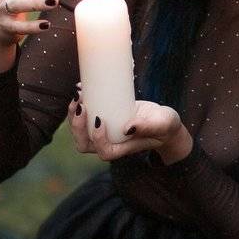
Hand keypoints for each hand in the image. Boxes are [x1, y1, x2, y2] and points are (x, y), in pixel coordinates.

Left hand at [68, 82, 190, 163]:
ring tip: (78, 94)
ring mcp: (104, 132)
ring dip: (74, 114)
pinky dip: (79, 103)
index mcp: (122, 149)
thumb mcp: (162, 123)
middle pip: (84, 143)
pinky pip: (84, 116)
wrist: (162, 120)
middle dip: (77, 125)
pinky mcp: (102, 118)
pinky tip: (80, 87)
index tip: (100, 120)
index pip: (104, 151)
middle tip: (81, 104)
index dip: (98, 139)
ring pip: (80, 129)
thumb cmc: (164, 125)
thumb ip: (148, 127)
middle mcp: (109, 142)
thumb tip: (128, 128)